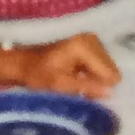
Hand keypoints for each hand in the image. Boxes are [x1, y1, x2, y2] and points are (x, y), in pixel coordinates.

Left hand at [4, 35, 120, 94]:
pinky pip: (100, 64)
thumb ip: (87, 88)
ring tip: (77, 82)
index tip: (86, 95)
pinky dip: (92, 72)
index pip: (110, 73)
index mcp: (85, 47)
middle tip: (80, 90)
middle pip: (110, 70)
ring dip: (95, 78)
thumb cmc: (38, 75)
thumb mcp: (61, 85)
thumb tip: (111, 93)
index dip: (101, 88)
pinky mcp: (89, 43)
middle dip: (98, 82)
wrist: (23, 63)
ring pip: (107, 68)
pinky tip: (79, 76)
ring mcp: (92, 39)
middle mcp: (92, 39)